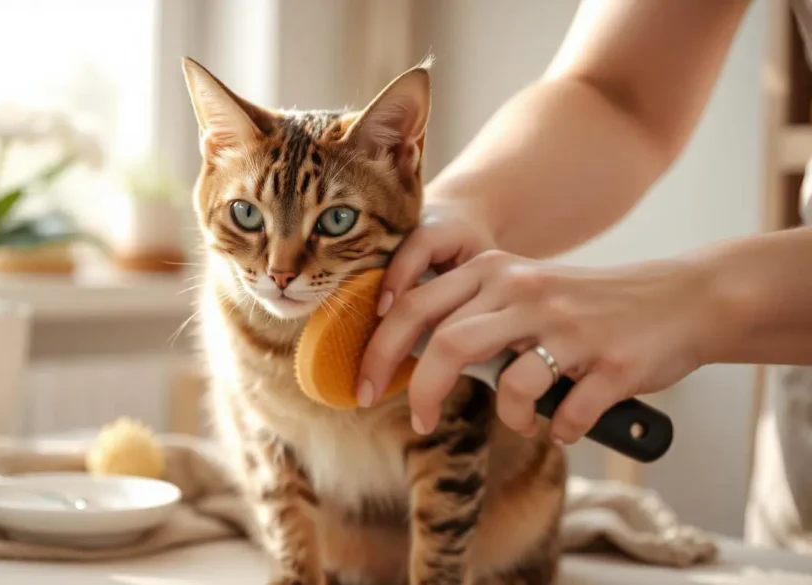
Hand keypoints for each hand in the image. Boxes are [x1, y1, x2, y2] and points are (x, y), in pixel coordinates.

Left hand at [359, 245, 717, 443]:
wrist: (680, 301)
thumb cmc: (588, 306)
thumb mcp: (525, 290)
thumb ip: (473, 312)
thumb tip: (408, 354)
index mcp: (497, 270)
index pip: (415, 305)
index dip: (380, 349)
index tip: (365, 385)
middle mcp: (528, 291)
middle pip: (447, 342)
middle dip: (421, 390)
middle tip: (419, 421)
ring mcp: (571, 327)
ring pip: (510, 384)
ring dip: (508, 416)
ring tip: (523, 419)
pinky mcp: (612, 364)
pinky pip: (566, 414)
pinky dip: (560, 430)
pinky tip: (567, 423)